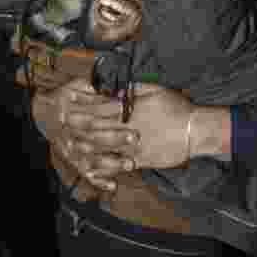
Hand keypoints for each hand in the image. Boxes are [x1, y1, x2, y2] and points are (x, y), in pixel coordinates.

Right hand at [31, 78, 136, 191]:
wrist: (42, 115)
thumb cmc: (63, 99)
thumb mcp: (73, 87)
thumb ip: (90, 90)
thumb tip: (111, 92)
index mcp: (69, 117)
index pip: (90, 117)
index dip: (107, 114)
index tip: (124, 109)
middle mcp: (70, 136)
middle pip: (93, 139)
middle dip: (115, 139)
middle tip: (135, 137)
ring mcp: (72, 151)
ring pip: (92, 160)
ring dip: (112, 164)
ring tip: (130, 164)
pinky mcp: (73, 162)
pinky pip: (86, 174)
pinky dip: (99, 181)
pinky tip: (113, 185)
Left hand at [64, 83, 196, 170]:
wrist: (194, 130)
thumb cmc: (176, 107)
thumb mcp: (155, 90)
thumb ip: (134, 89)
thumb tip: (117, 88)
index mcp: (131, 109)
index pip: (102, 106)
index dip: (84, 104)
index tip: (69, 102)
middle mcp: (128, 128)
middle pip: (98, 126)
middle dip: (79, 124)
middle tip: (62, 122)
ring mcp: (133, 146)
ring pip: (105, 146)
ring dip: (87, 145)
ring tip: (72, 144)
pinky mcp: (140, 160)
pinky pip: (119, 164)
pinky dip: (105, 167)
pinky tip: (93, 168)